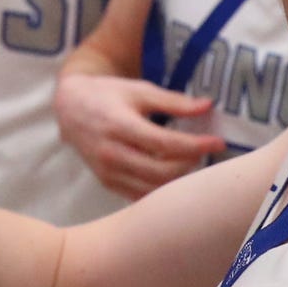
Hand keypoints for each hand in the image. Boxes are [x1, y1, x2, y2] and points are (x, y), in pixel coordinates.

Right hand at [53, 72, 223, 198]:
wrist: (69, 108)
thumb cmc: (107, 95)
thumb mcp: (139, 91)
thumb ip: (173, 102)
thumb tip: (208, 106)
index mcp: (120, 126)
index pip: (166, 144)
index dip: (196, 145)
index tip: (218, 142)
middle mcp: (111, 152)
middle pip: (161, 171)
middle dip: (189, 163)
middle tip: (203, 152)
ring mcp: (107, 171)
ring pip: (152, 188)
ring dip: (177, 180)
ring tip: (190, 163)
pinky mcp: (107, 182)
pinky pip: (139, 195)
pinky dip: (160, 190)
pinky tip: (172, 177)